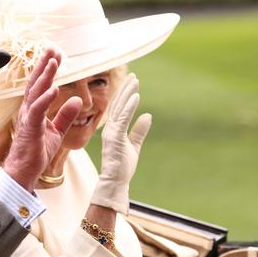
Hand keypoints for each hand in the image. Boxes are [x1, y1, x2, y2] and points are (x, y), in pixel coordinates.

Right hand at [2, 48, 81, 190]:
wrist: (24, 171)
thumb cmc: (36, 152)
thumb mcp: (57, 131)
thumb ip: (66, 115)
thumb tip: (78, 100)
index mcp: (34, 109)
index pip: (41, 85)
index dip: (48, 69)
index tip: (56, 55)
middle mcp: (28, 110)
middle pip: (36, 82)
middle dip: (44, 65)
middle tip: (52, 48)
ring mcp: (28, 118)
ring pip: (36, 92)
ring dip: (45, 76)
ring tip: (53, 62)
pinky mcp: (30, 128)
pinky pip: (37, 110)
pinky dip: (45, 99)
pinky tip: (53, 88)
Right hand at [90, 73, 151, 213]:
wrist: (115, 181)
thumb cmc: (122, 166)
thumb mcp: (134, 146)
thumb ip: (139, 131)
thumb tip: (148, 115)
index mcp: (113, 130)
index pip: (118, 108)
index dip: (124, 95)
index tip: (132, 83)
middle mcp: (109, 128)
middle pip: (117, 104)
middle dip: (125, 89)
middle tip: (133, 76)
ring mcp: (111, 132)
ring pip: (119, 108)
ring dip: (128, 93)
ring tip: (135, 81)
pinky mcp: (115, 137)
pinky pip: (123, 118)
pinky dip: (129, 106)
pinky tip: (136, 96)